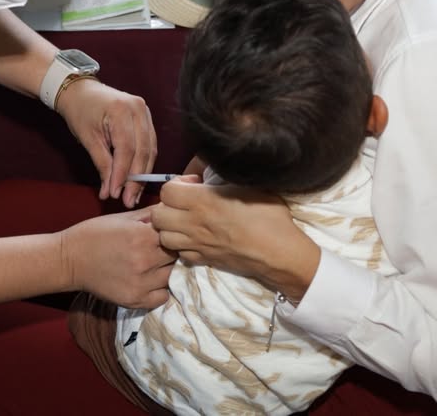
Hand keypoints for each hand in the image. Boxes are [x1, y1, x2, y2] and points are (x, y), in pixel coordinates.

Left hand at [56, 78, 156, 207]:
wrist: (81, 91)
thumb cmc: (80, 111)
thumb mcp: (88, 138)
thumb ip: (102, 164)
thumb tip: (109, 191)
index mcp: (122, 110)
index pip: (127, 149)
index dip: (123, 175)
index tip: (117, 194)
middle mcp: (139, 109)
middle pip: (142, 151)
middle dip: (136, 179)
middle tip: (129, 200)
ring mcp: (145, 112)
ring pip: (149, 150)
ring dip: (142, 175)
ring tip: (134, 195)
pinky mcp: (147, 118)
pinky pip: (149, 145)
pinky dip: (144, 164)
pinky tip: (137, 180)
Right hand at [60, 207, 176, 307]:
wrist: (69, 259)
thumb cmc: (95, 233)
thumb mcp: (123, 217)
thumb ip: (151, 214)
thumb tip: (172, 209)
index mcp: (143, 236)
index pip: (176, 235)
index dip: (173, 234)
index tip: (167, 235)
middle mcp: (145, 260)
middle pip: (177, 256)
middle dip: (172, 251)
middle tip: (162, 250)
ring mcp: (141, 282)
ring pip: (172, 276)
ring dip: (167, 270)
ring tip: (155, 265)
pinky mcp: (135, 299)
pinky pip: (163, 297)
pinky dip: (160, 289)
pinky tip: (150, 280)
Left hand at [151, 177, 320, 300]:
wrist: (279, 253)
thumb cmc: (269, 216)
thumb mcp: (248, 186)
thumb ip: (223, 179)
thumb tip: (209, 175)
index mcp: (202, 201)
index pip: (166, 190)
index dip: (176, 184)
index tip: (194, 185)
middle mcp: (193, 224)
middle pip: (157, 215)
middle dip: (167, 206)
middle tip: (185, 204)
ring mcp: (196, 245)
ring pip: (163, 237)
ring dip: (171, 228)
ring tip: (187, 222)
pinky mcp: (203, 261)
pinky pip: (179, 253)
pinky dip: (182, 246)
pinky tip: (197, 239)